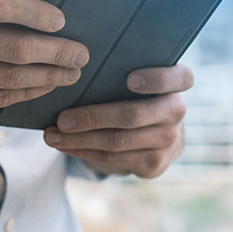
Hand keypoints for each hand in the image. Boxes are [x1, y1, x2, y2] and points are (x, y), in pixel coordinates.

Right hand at [0, 0, 88, 113]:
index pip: (1, 4)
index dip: (37, 13)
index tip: (62, 21)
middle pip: (13, 48)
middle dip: (56, 52)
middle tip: (82, 53)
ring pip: (9, 78)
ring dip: (49, 76)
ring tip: (73, 71)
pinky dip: (28, 92)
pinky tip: (47, 85)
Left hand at [44, 64, 192, 178]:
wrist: (153, 129)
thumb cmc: (134, 92)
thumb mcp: (135, 76)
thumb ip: (120, 69)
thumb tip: (74, 66)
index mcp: (177, 83)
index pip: (181, 78)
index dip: (156, 80)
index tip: (129, 79)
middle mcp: (177, 112)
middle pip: (134, 115)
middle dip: (93, 117)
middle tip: (62, 118)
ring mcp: (168, 141)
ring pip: (118, 141)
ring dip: (79, 140)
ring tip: (51, 135)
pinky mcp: (154, 165)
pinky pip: (113, 158)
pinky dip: (83, 151)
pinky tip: (64, 145)